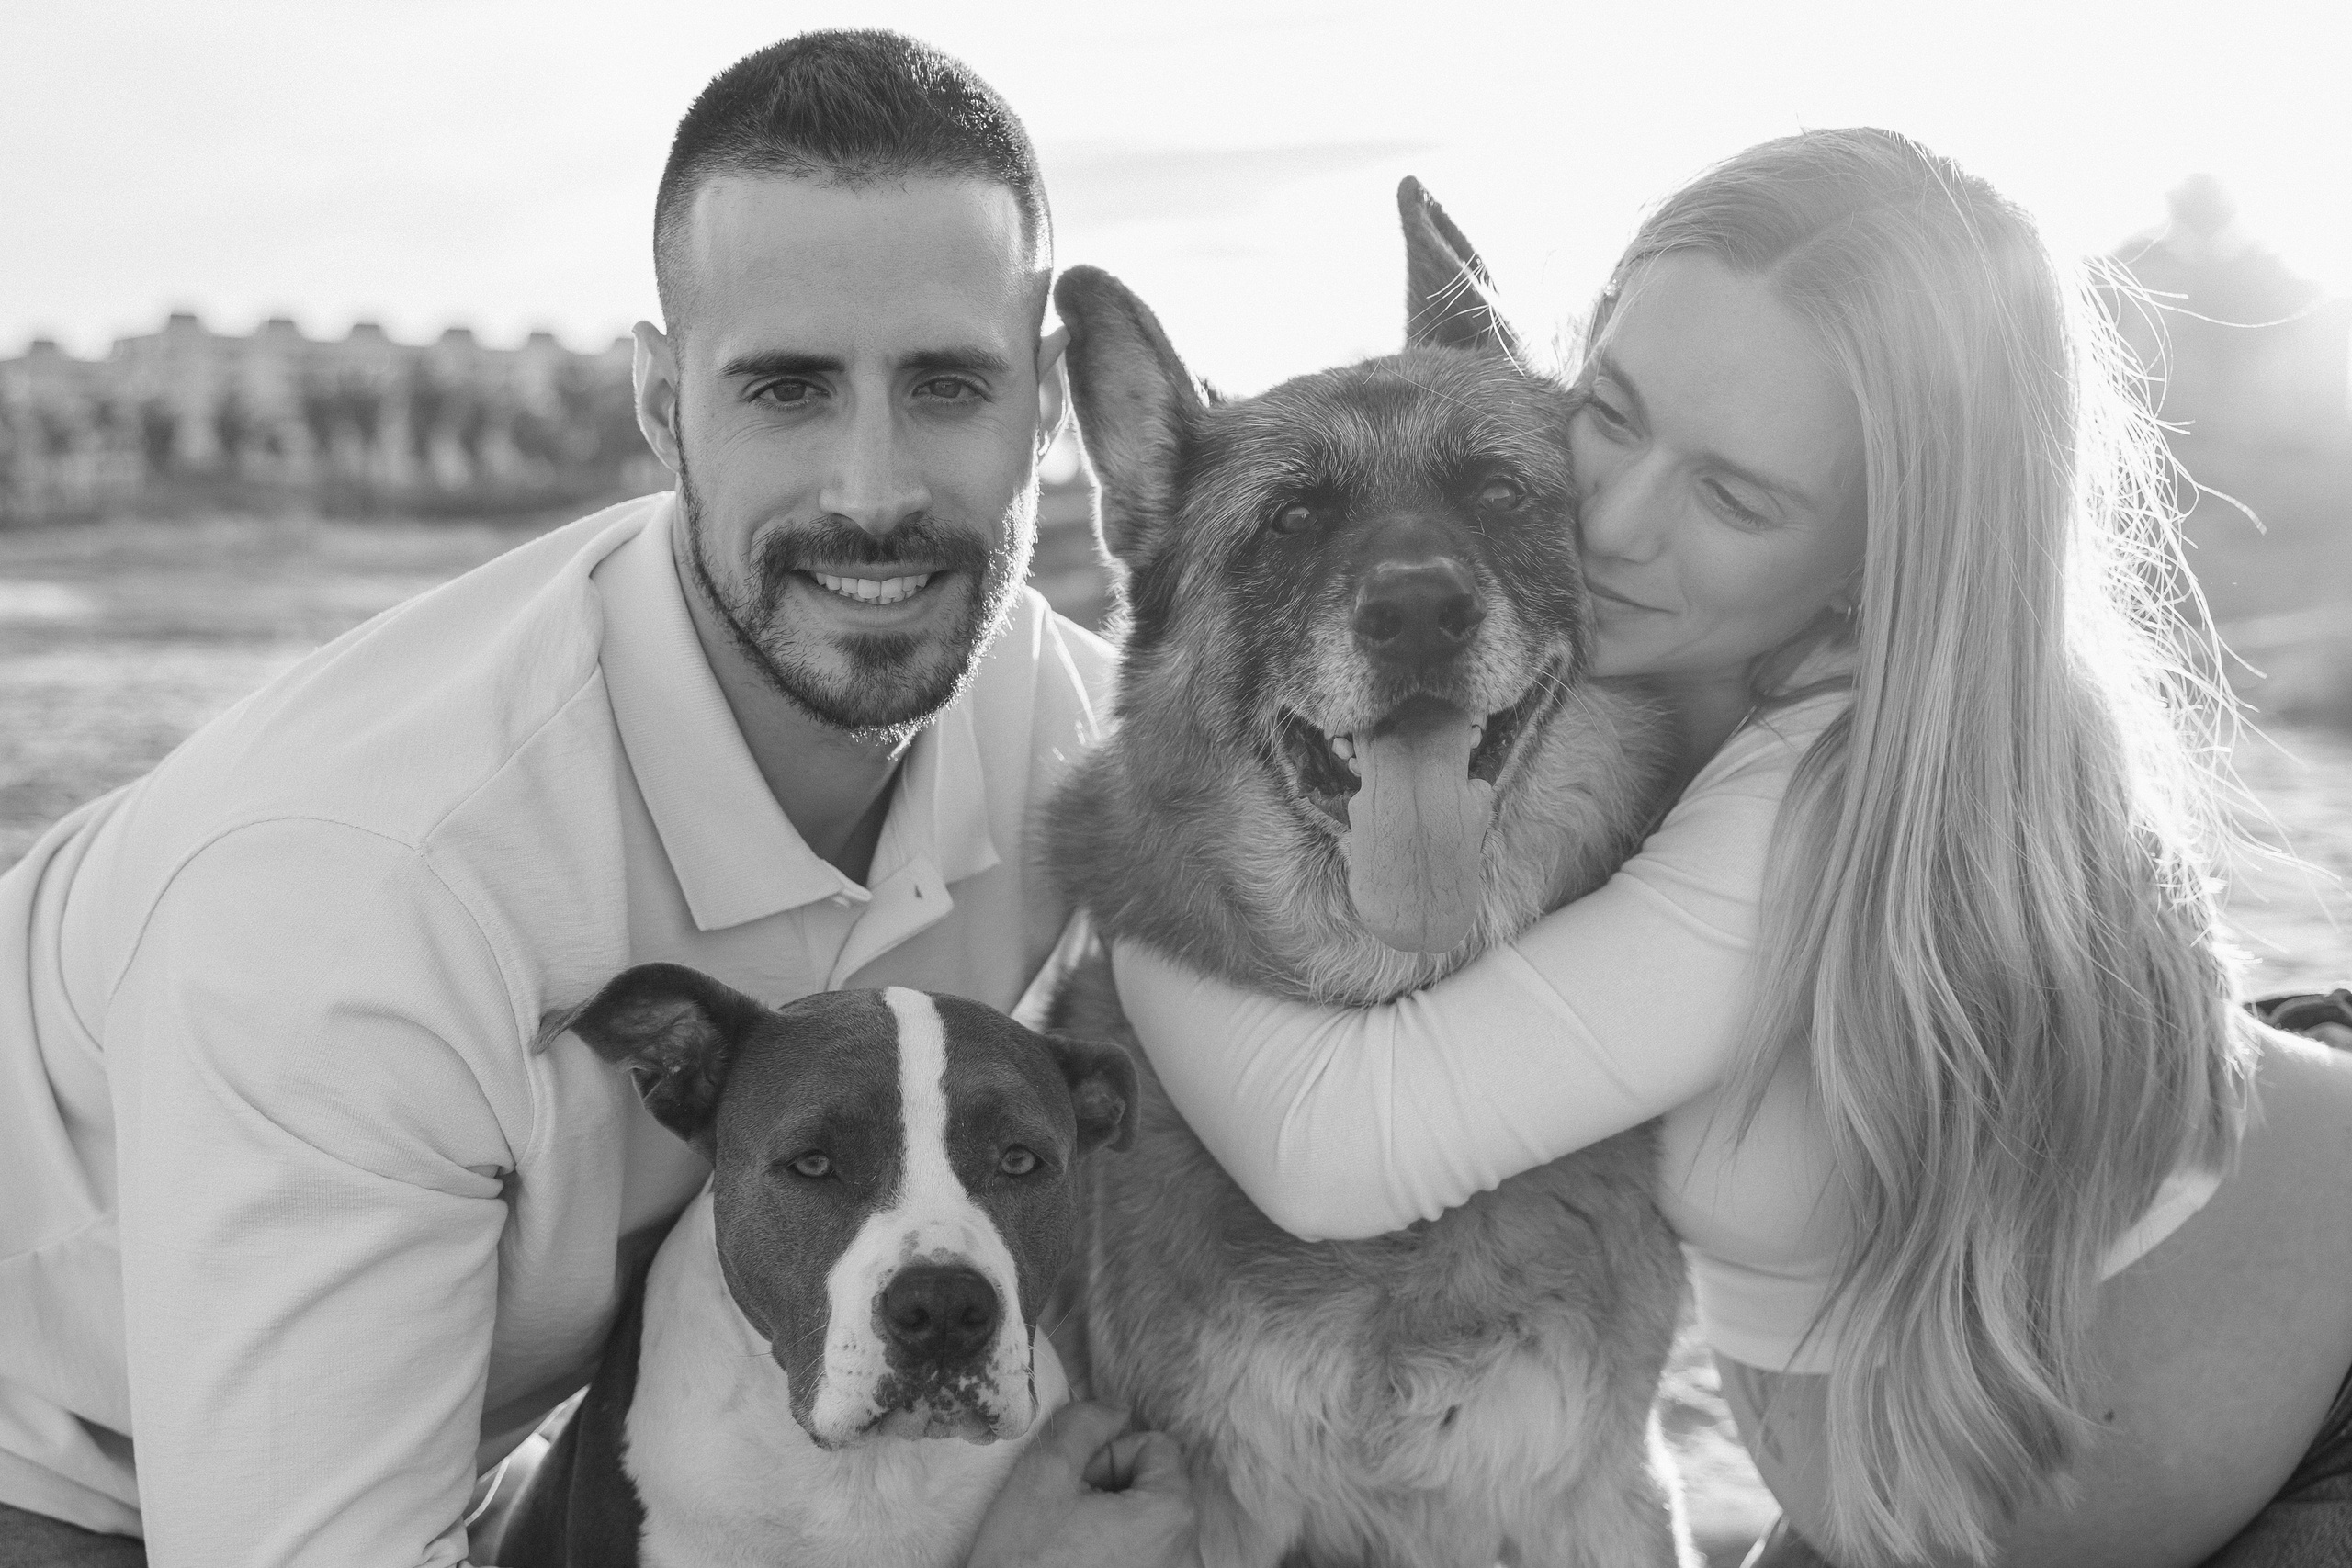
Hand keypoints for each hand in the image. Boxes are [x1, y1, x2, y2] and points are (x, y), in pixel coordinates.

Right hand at [966, 1400, 1199, 1567]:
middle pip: (1154, 1487)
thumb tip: (1115, 1411)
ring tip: (1071, 1549)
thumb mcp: (1042, 1474)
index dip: (1107, 1457)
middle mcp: (1188, 1553)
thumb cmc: (1024, 1561)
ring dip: (1111, 1525)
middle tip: (1066, 1519)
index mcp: (1171, 1513)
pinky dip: (1117, 1558)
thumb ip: (1084, 1424)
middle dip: (1110, 1491)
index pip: (1154, 1446)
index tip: (1073, 1490)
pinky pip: (1146, 1559)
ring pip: (1147, 1525)